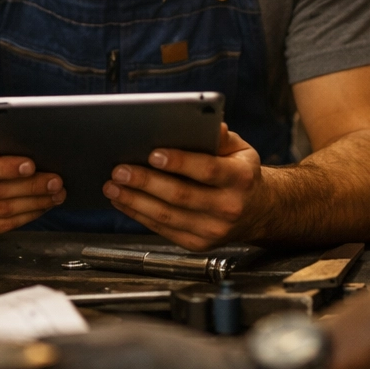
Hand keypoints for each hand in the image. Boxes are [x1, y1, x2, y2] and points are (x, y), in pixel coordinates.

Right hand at [0, 125, 64, 240]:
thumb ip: (1, 137)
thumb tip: (37, 146)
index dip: (5, 167)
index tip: (31, 166)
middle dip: (31, 187)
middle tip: (56, 182)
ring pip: (1, 211)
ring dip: (34, 204)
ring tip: (55, 195)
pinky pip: (0, 227)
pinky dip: (24, 218)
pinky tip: (39, 208)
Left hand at [104, 125, 262, 249]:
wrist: (257, 211)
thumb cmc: (240, 173)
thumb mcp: (240, 149)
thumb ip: (220, 137)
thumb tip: (207, 124)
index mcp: (240, 179)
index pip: (208, 170)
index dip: (180, 162)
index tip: (153, 153)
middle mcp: (229, 207)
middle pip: (181, 195)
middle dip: (146, 182)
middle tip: (119, 170)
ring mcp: (213, 230)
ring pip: (167, 216)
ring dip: (134, 201)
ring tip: (112, 187)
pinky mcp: (198, 244)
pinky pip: (163, 230)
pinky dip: (139, 215)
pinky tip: (123, 202)